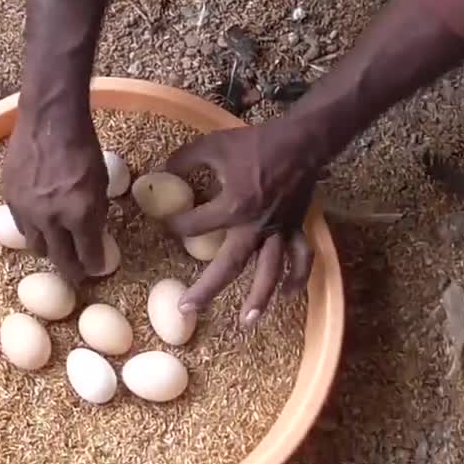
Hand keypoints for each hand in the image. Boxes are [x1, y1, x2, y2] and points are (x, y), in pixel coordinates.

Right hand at [1, 114, 107, 283]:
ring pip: (36, 245)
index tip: (96, 268)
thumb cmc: (83, 147)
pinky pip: (21, 225)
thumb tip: (92, 235)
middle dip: (71, 268)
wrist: (49, 120)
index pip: (88, 256)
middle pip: (59, 259)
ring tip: (56, 246)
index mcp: (80, 214)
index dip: (94, 266)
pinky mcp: (9, 198)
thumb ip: (95, 213)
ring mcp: (26, 210)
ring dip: (49, 248)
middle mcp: (51, 218)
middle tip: (76, 270)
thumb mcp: (100, 182)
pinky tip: (40, 222)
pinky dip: (32, 227)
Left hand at [162, 119, 319, 325]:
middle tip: (187, 309)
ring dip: (259, 298)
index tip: (166, 222)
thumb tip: (163, 171)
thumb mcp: (214, 145)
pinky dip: (297, 277)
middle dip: (206, 289)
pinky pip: (300, 258)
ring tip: (246, 322)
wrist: (301, 141)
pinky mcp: (296, 227)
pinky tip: (288, 294)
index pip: (194, 226)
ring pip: (268, 271)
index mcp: (233, 206)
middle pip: (229, 266)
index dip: (175, 225)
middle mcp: (255, 226)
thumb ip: (185, 160)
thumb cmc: (255, 144)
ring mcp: (278, 230)